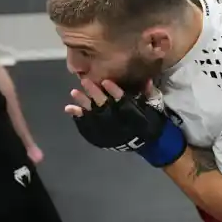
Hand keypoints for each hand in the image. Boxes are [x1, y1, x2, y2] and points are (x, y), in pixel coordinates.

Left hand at [67, 79, 185, 166]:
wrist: (149, 141)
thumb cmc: (149, 119)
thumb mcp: (152, 104)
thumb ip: (147, 92)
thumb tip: (146, 80)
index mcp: (130, 110)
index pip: (121, 99)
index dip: (114, 91)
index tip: (106, 81)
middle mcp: (116, 118)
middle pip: (103, 104)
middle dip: (94, 93)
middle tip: (85, 81)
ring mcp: (106, 126)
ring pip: (93, 112)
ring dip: (83, 102)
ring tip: (74, 92)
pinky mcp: (101, 132)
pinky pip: (87, 124)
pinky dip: (78, 116)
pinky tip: (69, 108)